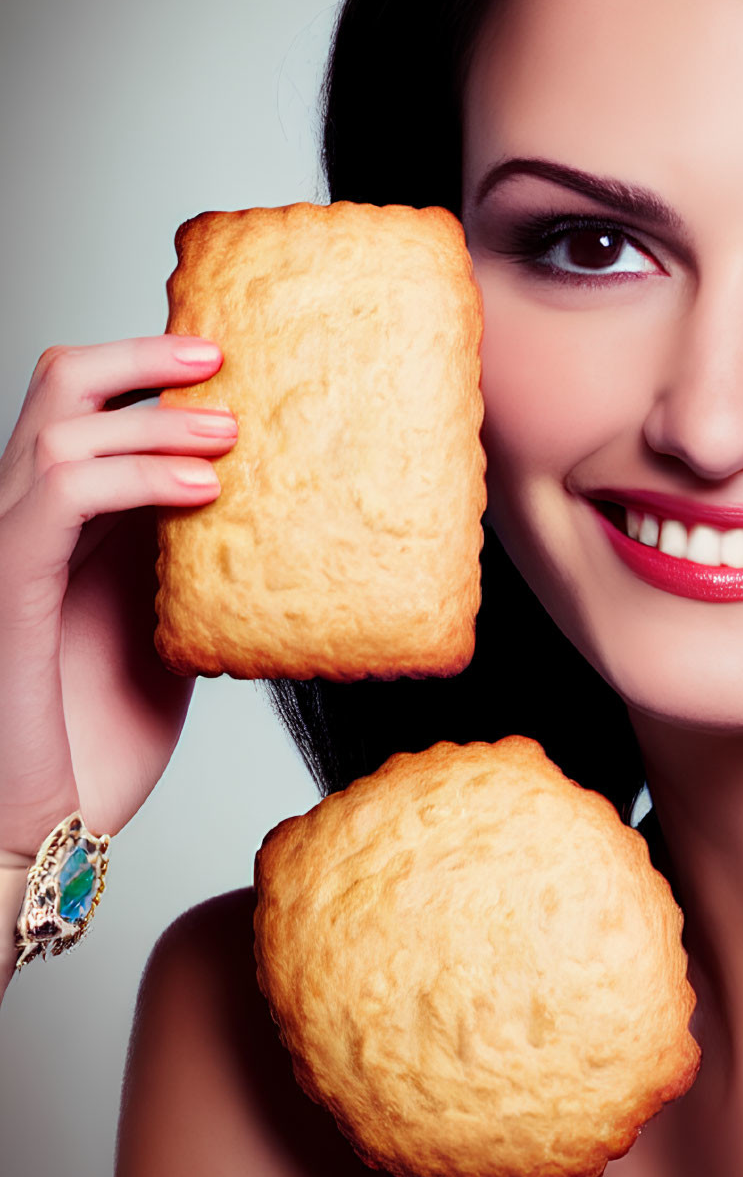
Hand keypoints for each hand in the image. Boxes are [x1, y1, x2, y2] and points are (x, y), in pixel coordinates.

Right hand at [0, 337, 235, 864]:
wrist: (49, 822)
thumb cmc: (102, 733)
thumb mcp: (172, 625)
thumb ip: (195, 565)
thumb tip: (280, 516)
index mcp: (71, 524)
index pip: (91, 409)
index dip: (148, 367)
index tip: (229, 354)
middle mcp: (31, 521)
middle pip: (59, 389)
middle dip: (142, 358)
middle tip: (223, 356)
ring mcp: (12, 550)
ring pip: (59, 430)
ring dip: (154, 417)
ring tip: (231, 430)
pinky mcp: (10, 588)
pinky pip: (61, 498)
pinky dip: (135, 477)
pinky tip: (203, 491)